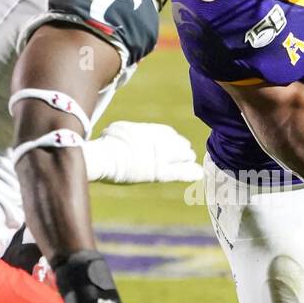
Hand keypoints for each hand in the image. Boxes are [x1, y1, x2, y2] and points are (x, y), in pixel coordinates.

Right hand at [84, 121, 202, 183]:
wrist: (105, 157)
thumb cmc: (107, 144)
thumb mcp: (119, 129)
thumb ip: (131, 132)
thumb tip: (126, 134)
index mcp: (149, 131)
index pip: (168, 133)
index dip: (174, 140)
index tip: (176, 143)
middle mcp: (159, 141)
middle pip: (180, 144)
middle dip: (183, 150)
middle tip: (186, 155)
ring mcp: (161, 157)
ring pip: (184, 157)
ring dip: (186, 160)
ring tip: (189, 163)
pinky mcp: (160, 173)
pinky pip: (180, 172)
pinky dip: (190, 172)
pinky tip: (198, 173)